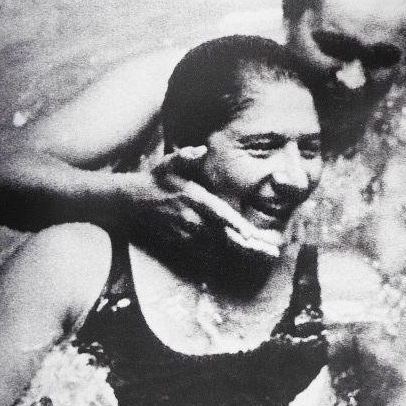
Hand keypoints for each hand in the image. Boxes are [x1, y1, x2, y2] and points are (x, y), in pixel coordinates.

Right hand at [142, 146, 282, 256]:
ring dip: (240, 251)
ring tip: (266, 254)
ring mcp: (186, 233)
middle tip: (273, 252)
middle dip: (249, 245)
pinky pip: (206, 252)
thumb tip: (201, 149)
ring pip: (218, 246)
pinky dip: (225, 254)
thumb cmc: (156, 179)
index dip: (235, 225)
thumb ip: (185, 155)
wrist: (132, 202)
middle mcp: (191, 219)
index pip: (218, 213)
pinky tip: (245, 255)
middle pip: (224, 236)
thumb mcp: (168, 162)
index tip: (252, 235)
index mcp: (193, 198)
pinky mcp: (182, 242)